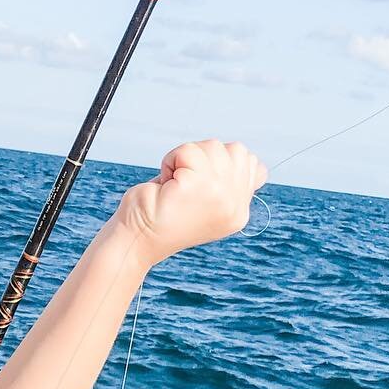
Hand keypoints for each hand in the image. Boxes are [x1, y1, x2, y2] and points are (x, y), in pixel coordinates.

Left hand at [115, 139, 266, 265]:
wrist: (135, 241)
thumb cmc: (164, 216)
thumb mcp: (205, 201)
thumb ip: (230, 182)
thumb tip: (251, 159)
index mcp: (239, 212)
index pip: (254, 166)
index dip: (223, 167)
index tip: (198, 191)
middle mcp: (235, 205)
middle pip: (235, 150)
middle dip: (205, 159)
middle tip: (183, 188)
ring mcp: (220, 194)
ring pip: (213, 146)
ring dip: (186, 159)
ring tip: (174, 188)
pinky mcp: (198, 184)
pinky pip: (187, 151)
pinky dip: (170, 161)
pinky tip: (165, 186)